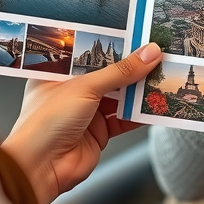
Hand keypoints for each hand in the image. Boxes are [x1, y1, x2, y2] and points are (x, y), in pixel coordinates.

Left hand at [2, 42, 161, 203]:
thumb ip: (120, 72)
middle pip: (109, 74)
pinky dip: (140, 113)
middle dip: (132, 67)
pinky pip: (125, 119)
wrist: (40, 168)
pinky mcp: (99, 133)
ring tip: (163, 75)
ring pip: (120, 96)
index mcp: (59, 72)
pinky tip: (156, 104)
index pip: (91, 52)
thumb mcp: (86, 88)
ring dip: (139, 89)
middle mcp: (72, 90)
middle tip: (157, 54)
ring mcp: (87, 112)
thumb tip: (149, 54)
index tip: (139, 34)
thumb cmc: (46, 122)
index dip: (114, 44)